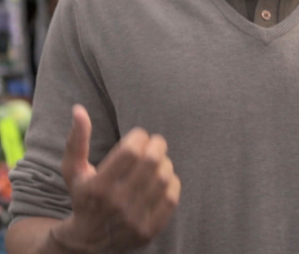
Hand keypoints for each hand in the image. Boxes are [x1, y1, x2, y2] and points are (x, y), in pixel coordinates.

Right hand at [52, 105, 180, 253]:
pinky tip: (163, 179)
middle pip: (152, 162)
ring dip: (165, 163)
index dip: (141, 137)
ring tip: (158, 162)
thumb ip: (77, 141)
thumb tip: (79, 110)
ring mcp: (133, 219)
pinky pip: (172, 197)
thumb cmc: (83, 196)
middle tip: (155, 143)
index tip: (140, 136)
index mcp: (97, 187)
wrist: (87, 241)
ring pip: (165, 178)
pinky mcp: (148, 230)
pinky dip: (172, 183)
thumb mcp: (73, 171)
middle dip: (157, 145)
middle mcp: (116, 204)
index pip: (132, 151)